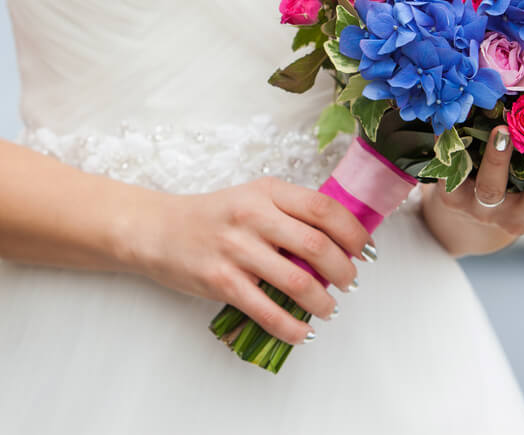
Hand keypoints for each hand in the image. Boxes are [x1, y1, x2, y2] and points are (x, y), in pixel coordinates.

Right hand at [129, 177, 373, 344]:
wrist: (157, 229)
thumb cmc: (212, 216)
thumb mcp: (252, 198)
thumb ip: (290, 212)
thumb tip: (339, 242)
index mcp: (267, 191)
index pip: (324, 209)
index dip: (354, 233)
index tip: (365, 251)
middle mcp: (253, 216)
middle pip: (317, 246)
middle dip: (344, 271)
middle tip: (349, 283)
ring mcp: (236, 249)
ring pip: (297, 282)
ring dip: (323, 303)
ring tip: (329, 310)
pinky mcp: (220, 281)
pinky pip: (266, 311)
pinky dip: (292, 328)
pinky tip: (302, 332)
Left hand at [422, 125, 523, 253]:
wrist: (458, 221)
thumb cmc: (519, 198)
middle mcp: (518, 219)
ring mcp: (482, 210)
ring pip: (491, 191)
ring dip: (498, 162)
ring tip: (503, 132)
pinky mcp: (450, 199)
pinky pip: (449, 179)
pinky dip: (448, 152)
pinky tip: (451, 129)